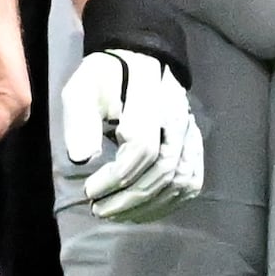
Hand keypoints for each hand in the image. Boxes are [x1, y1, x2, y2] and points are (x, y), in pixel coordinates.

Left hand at [52, 0, 198, 215]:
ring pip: (180, 181)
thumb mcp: (82, 88)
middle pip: (163, 170)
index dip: (116, 176)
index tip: (89, 189)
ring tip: (116, 214)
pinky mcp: (194, 146)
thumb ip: (80, 119)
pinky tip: (143, 212)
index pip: (142, 148)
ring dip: (148, 206)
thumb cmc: (105, 78)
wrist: (138, 62)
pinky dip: (169, 203)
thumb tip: (81, 157)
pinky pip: (191, 182)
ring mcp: (190, 133)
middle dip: (129, 198)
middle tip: (98, 209)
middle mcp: (177, 119)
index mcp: (150, 101)